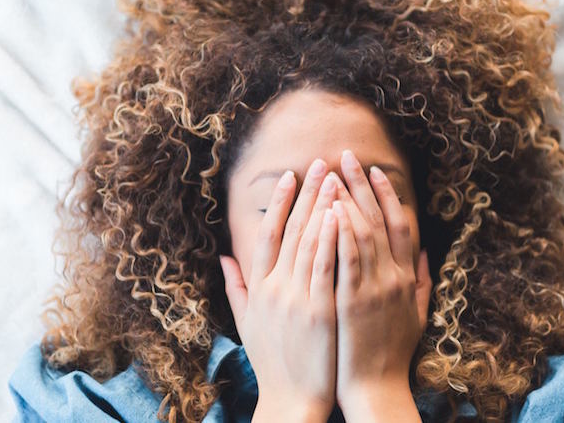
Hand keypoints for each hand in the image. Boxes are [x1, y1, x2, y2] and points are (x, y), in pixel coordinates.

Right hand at [220, 159, 342, 422]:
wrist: (290, 400)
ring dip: (322, 206)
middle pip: (291, 230)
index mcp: (260, 289)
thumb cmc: (274, 363)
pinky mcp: (318, 311)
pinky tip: (340, 214)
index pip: (268, 234)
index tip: (290, 176)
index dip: (279, 203)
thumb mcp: (247, 323)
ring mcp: (296, 298)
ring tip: (335, 178)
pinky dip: (331, 239)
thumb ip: (236, 287)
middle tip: (320, 163)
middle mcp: (274, 288)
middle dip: (307, 194)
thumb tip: (223, 257)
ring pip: (309, 242)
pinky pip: (325, 267)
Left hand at [332, 150, 429, 421]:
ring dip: (347, 200)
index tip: (374, 170)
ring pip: (362, 233)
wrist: (377, 389)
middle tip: (344, 156)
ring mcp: (375, 289)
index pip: (401, 225)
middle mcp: (394, 278)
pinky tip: (331, 210)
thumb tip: (427, 252)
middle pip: (379, 220)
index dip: (387, 195)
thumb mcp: (418, 315)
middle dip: (361, 185)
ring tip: (331, 174)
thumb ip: (423, 281)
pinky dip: (341, 233)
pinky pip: (348, 260)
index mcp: (407, 278)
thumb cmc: (391, 355)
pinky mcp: (354, 303)